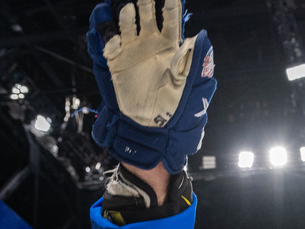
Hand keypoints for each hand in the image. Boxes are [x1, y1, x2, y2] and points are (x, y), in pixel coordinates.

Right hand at [87, 0, 216, 171]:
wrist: (153, 138)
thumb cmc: (179, 117)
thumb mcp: (194, 91)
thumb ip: (197, 63)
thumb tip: (203, 35)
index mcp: (172, 50)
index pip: (170, 19)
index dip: (169, 3)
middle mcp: (150, 47)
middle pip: (145, 13)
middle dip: (144, 1)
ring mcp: (130, 54)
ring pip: (123, 23)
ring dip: (122, 12)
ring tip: (122, 7)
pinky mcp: (113, 66)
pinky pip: (104, 44)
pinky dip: (101, 31)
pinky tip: (102, 24)